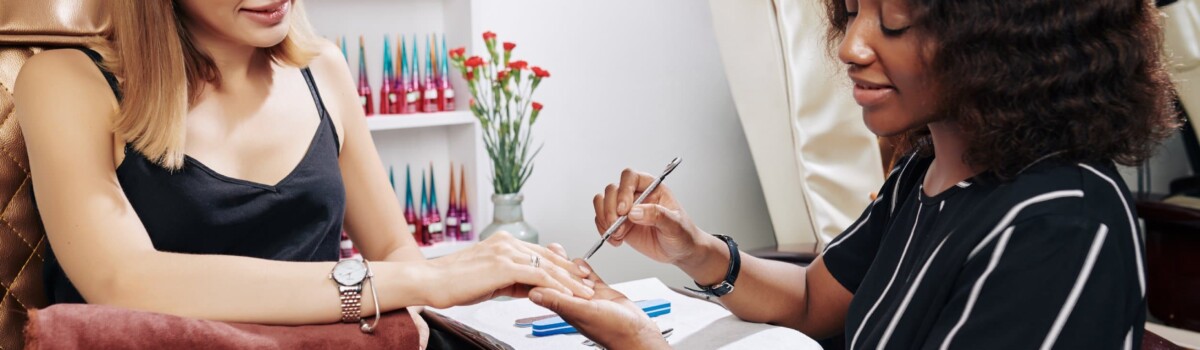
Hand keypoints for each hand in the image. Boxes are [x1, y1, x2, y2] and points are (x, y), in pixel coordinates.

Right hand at [420, 232, 593, 307]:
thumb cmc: (453, 283)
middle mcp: (507, 243)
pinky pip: (538, 276)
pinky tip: (567, 295)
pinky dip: (555, 286)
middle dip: (571, 272)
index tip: (576, 275)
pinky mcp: (504, 266)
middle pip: (548, 258)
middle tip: (588, 283)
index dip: (560, 265)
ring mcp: (506, 252)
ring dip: (569, 281)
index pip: (539, 253)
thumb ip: (510, 280)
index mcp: (502, 243)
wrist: (430, 281)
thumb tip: (530, 288)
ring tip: (584, 292)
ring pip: (547, 267)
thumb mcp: (489, 280)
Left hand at [529, 260, 668, 349]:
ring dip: (566, 263)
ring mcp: (587, 295)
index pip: (544, 287)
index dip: (536, 274)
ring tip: (557, 249)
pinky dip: (584, 268)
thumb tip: (532, 293)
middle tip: (541, 250)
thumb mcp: (581, 312)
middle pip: (557, 278)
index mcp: (564, 306)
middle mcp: (573, 300)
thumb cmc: (611, 330)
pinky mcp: (601, 291)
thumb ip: (558, 301)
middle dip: (550, 263)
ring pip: (572, 274)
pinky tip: (581, 261)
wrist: (636, 332)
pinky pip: (589, 276)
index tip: (526, 261)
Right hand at [593, 169, 708, 265]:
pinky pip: (601, 220)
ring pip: (603, 202)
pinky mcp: (619, 223)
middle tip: (618, 227)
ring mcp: (625, 209)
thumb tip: (635, 212)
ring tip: (618, 234)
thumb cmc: (682, 234)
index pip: (630, 177)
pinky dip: (604, 231)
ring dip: (605, 219)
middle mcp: (636, 194)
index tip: (625, 210)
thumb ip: (657, 215)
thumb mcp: (675, 225)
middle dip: (610, 209)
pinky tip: (616, 241)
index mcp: (652, 187)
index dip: (624, 191)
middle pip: (612, 190)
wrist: (680, 251)